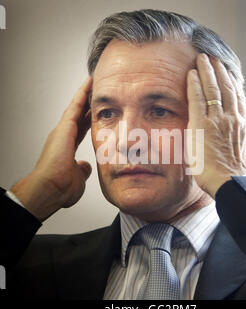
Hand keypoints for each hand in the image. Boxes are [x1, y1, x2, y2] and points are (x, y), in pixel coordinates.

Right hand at [10, 77, 92, 220]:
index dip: (89, 120)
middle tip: (97, 94)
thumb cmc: (61, 188)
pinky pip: (75, 106)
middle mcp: (63, 137)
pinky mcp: (63, 128)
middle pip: (79, 117)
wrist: (49, 190)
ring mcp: (62, 131)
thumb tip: (86, 166)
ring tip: (93, 83)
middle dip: (87, 106)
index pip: (81, 129)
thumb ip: (82, 169)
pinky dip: (82, 94)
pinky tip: (89, 83)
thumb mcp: (78, 177)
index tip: (96, 113)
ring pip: (76, 108)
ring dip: (85, 96)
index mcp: (67, 147)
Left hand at [186, 53, 245, 197]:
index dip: (232, 83)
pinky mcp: (200, 125)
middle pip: (226, 88)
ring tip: (202, 59)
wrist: (229, 183)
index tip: (227, 73)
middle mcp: (231, 118)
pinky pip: (197, 99)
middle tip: (213, 58)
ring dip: (207, 72)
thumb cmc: (238, 174)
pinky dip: (194, 85)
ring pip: (212, 89)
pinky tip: (191, 74)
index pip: (237, 99)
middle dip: (219, 72)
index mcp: (242, 125)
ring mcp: (216, 120)